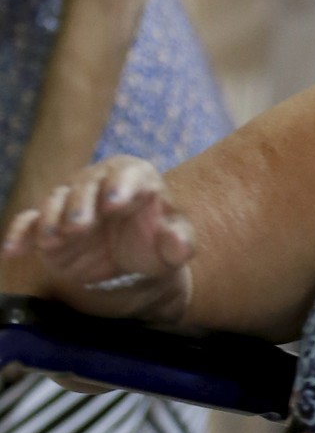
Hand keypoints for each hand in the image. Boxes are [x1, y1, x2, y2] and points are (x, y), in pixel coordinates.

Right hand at [1, 155, 194, 323]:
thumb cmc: (156, 242)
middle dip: (80, 205)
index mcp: (134, 178)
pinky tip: (12, 251)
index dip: (120, 187)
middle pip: (85, 186)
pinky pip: (28, 223)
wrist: (133, 258)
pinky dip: (19, 235)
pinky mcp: (49, 225)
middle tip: (80, 227)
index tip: (115, 204)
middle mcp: (98, 183)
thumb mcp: (174, 246)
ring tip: (53, 239)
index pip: (127, 174)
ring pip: (56, 201)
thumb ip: (180, 244)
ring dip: (52, 219)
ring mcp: (71, 203)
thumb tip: (177, 244)